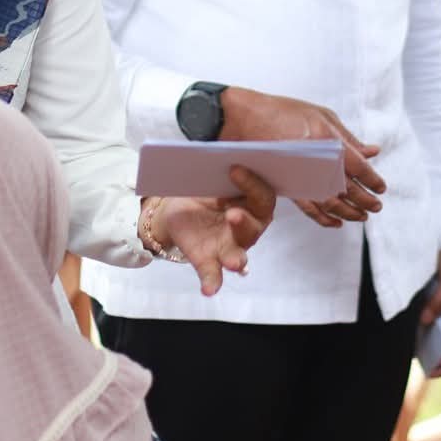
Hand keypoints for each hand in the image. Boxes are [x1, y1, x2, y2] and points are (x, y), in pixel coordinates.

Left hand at [155, 167, 277, 295]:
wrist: (178, 208)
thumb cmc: (205, 189)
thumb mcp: (213, 175)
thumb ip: (223, 169)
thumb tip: (228, 151)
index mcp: (253, 204)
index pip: (263, 196)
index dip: (252, 183)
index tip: (235, 168)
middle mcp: (247, 229)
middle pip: (253, 228)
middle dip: (244, 223)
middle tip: (232, 215)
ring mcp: (228, 247)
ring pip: (238, 255)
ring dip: (236, 259)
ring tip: (234, 263)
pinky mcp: (209, 261)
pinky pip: (213, 275)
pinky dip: (212, 283)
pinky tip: (208, 290)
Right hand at [218, 85, 385, 227]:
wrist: (244, 118)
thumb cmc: (283, 111)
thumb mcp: (322, 115)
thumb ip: (348, 137)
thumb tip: (372, 152)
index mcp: (327, 138)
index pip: (358, 167)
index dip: (373, 180)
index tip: (381, 188)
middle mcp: (315, 158)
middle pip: (347, 188)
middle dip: (365, 200)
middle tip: (376, 207)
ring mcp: (300, 173)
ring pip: (329, 202)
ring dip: (348, 212)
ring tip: (360, 217)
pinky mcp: (286, 183)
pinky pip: (308, 206)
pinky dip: (323, 217)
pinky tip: (335, 222)